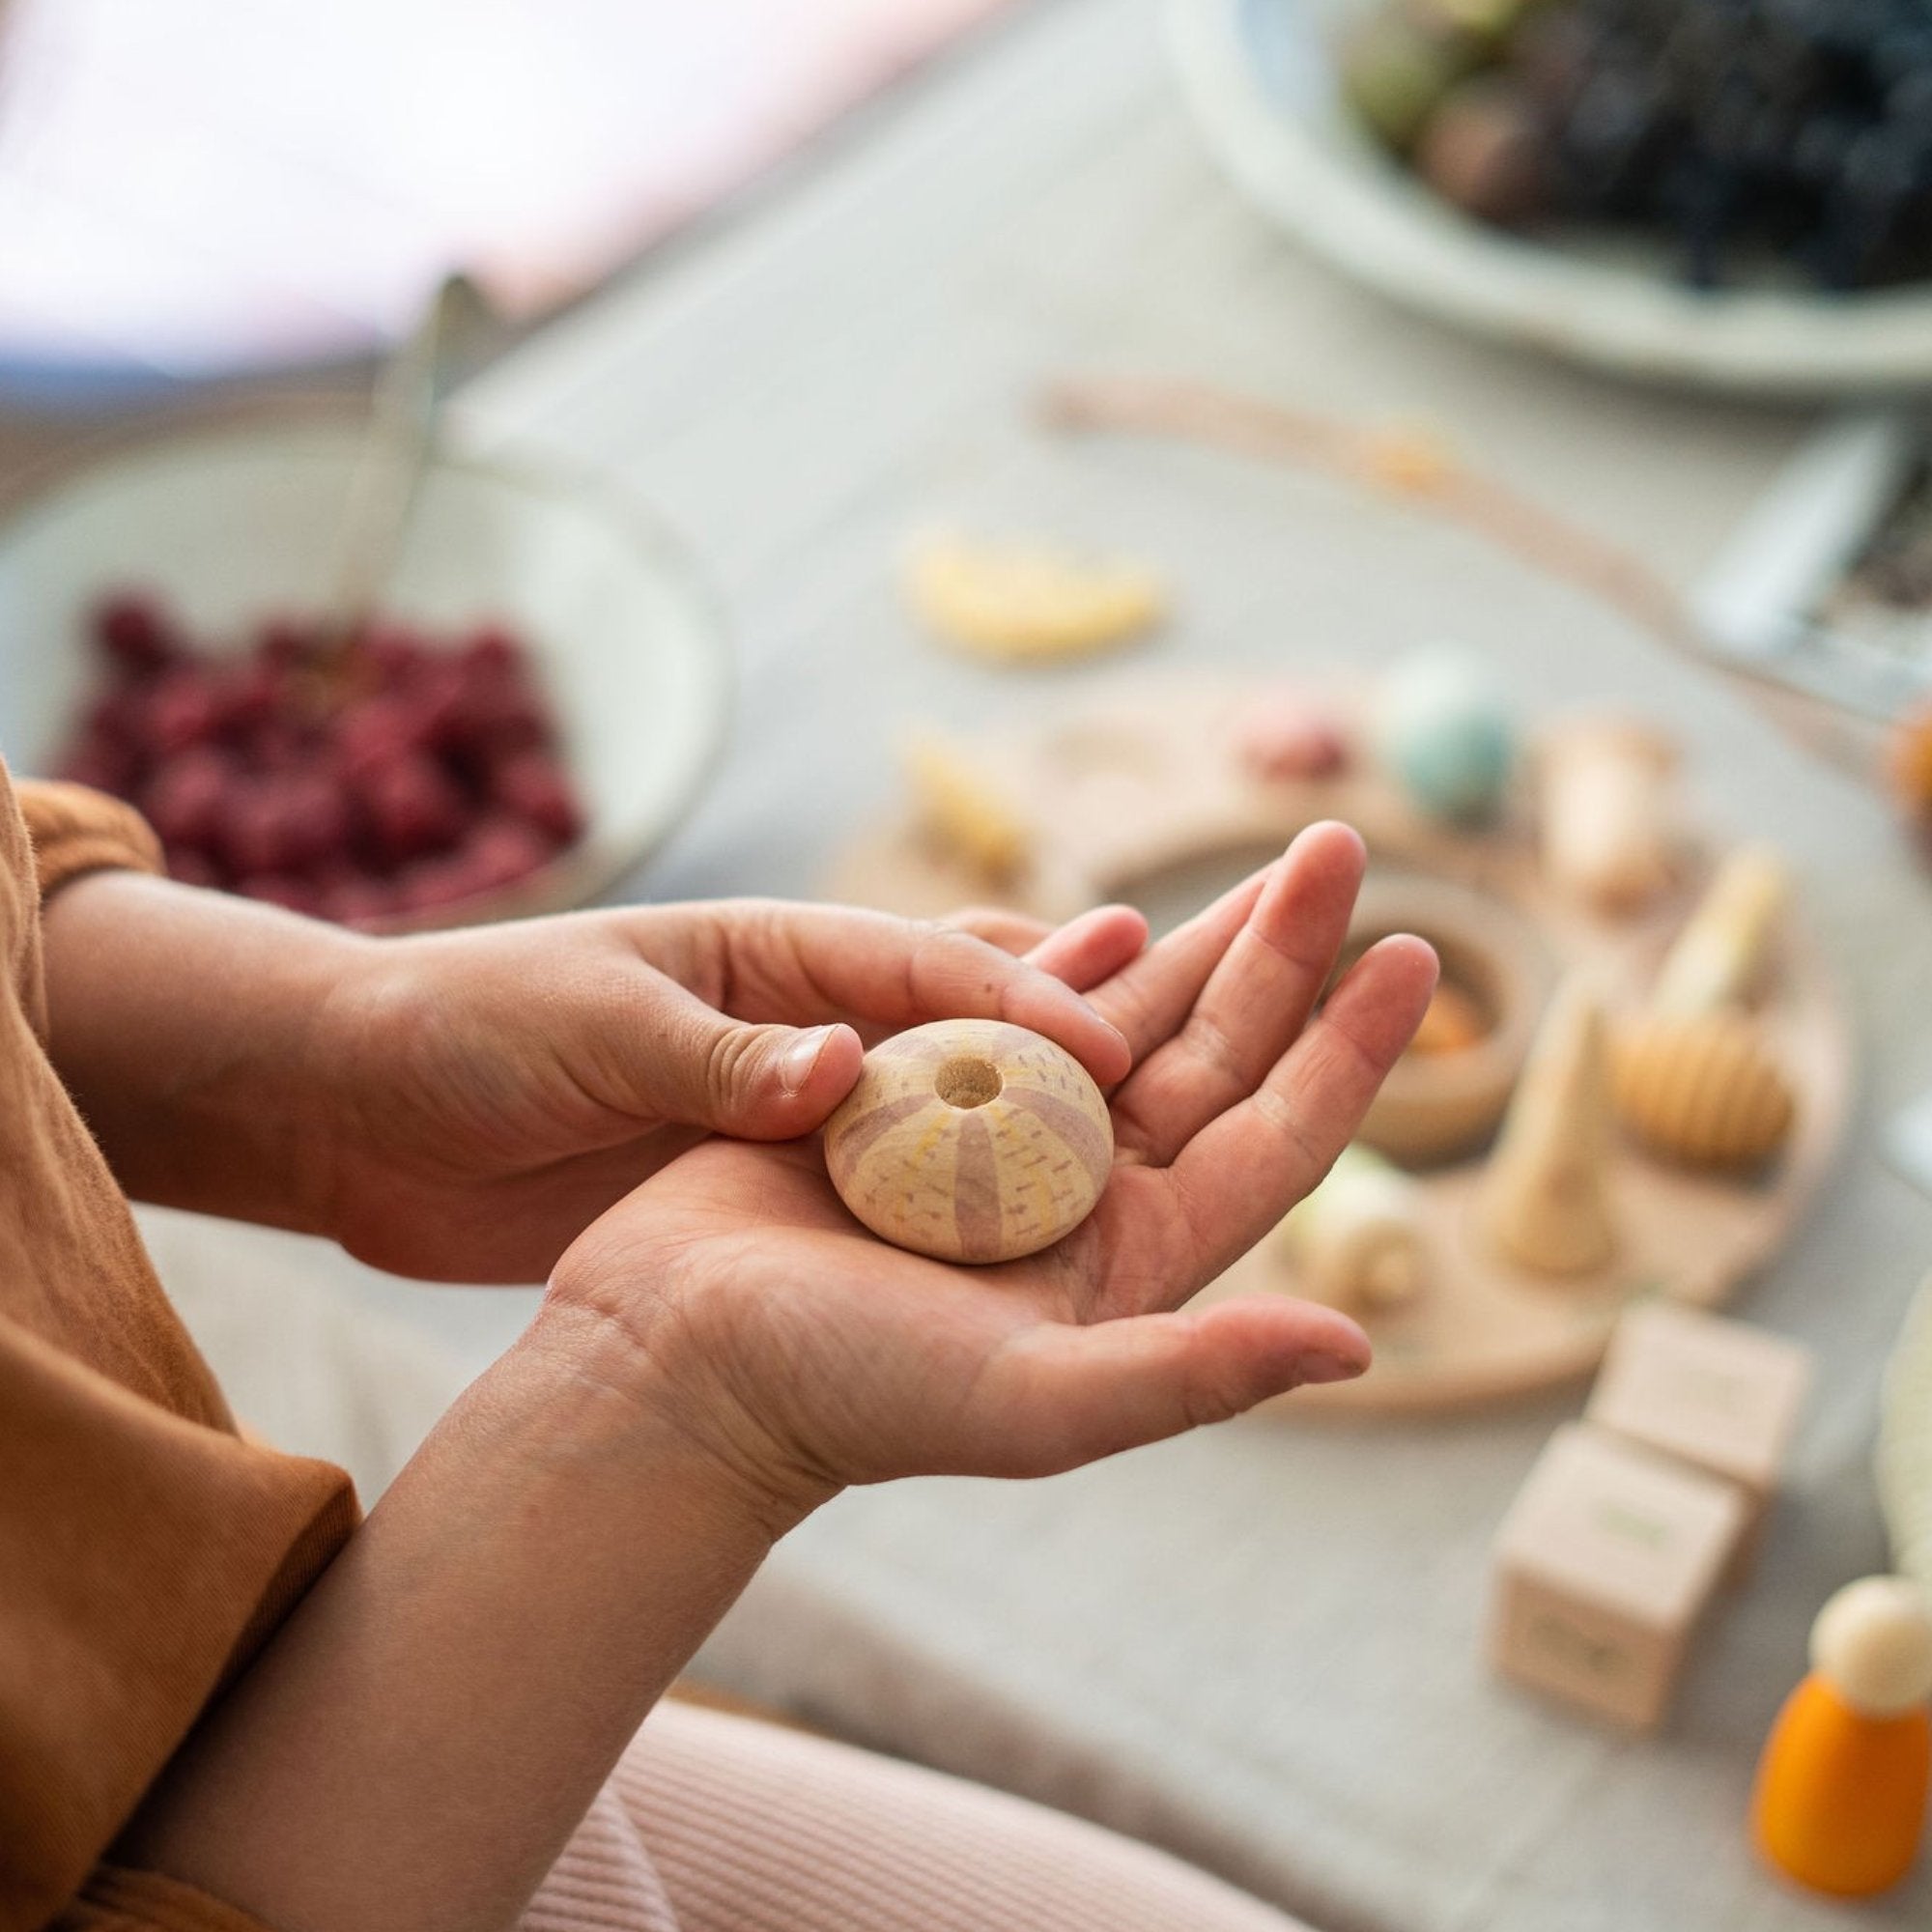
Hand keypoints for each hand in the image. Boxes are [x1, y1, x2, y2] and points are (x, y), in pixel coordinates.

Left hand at [314, 899, 1148, 1281]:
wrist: (359, 1106)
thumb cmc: (463, 1033)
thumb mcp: (591, 1034)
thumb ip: (718, 1060)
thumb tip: (843, 1071)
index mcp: (772, 950)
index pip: (930, 968)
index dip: (1030, 1000)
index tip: (1119, 1048)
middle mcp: (804, 1011)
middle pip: (971, 1008)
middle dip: (1081, 1011)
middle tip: (1209, 1008)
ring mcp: (791, 1092)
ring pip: (947, 1091)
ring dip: (1039, 1097)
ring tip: (1155, 1109)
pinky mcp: (762, 1169)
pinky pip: (886, 1171)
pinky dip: (957, 1177)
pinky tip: (1022, 1202)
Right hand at [549, 822, 1436, 1515]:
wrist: (671, 1361)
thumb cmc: (846, 1394)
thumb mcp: (1034, 1401)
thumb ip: (1192, 1378)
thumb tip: (1355, 1350)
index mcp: (1129, 1259)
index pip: (1273, 1136)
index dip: (1348, 1048)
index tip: (1414, 953)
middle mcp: (1079, 1195)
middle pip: (1213, 1053)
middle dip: (1279, 951)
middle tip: (1341, 844)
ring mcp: (996, 1143)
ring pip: (1122, 1018)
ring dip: (1191, 940)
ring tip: (1265, 861)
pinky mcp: (914, 1101)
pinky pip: (1006, 1008)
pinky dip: (1061, 956)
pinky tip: (1109, 909)